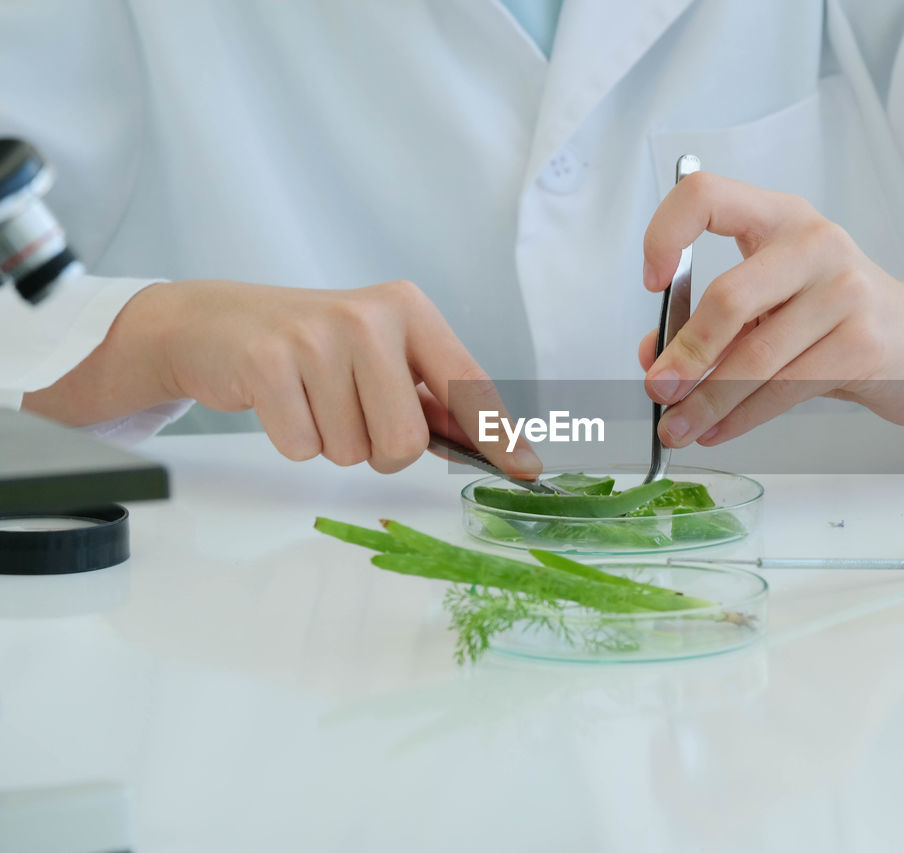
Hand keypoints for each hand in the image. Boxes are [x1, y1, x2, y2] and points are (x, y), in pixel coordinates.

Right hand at [24, 279, 539, 475]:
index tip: (526, 471)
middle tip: (350, 413)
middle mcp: (371, 317)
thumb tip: (498, 446)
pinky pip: (304, 449)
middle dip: (379, 449)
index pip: (467, 386)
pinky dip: (294, 440)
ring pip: (353, 451)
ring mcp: (317, 338)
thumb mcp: (381, 353)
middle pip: (406, 442)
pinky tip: (282, 401)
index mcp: (409, 310)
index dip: (498, 437)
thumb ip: (433, 396)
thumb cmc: (312, 345)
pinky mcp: (269, 363)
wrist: (215, 322)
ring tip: (311, 399)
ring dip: (333, 443)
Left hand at [637, 172, 903, 446]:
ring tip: (679, 427)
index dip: (666, 234)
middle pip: (728, 298)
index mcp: (782, 217)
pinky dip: (742, 417)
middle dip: (684, 355)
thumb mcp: (774, 304)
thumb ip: (714, 324)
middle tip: (659, 390)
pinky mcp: (863, 344)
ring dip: (707, 402)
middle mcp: (815, 243)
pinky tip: (721, 430)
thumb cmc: (840, 318)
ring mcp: (845, 291)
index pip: (707, 197)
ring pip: (755, 357)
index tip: (653, 282)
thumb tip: (655, 360)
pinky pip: (784, 388)